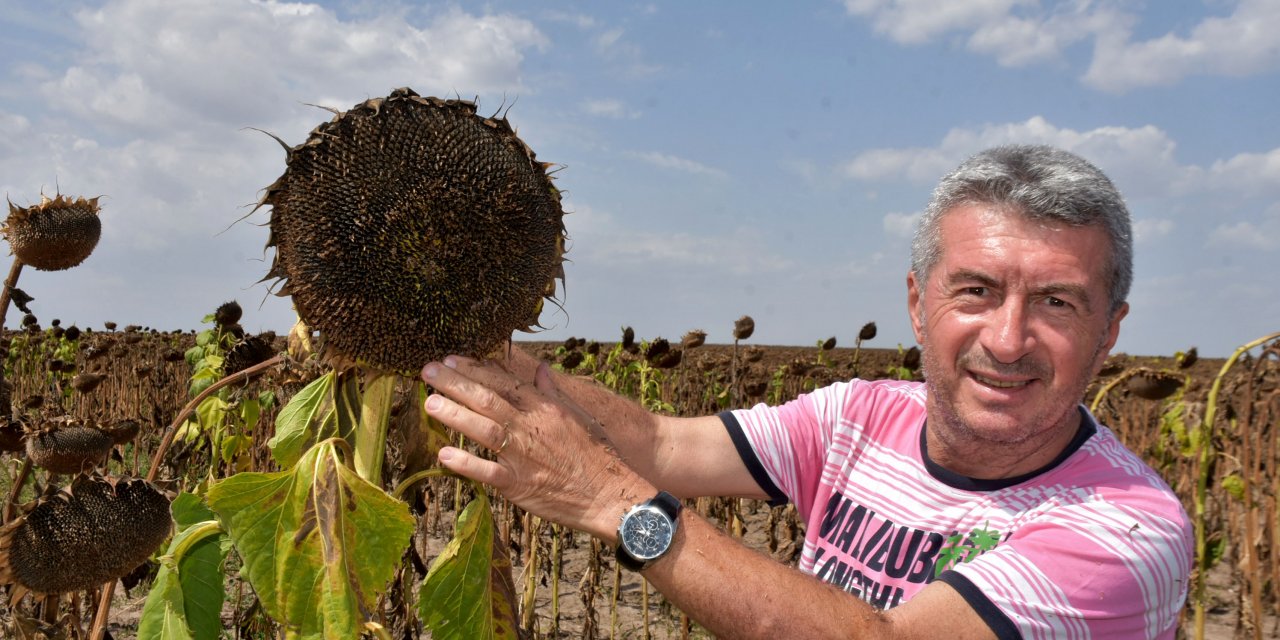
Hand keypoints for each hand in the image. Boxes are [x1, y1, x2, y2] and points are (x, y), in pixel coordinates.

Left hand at [421, 356, 653, 540]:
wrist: (610, 494)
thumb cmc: (598, 455)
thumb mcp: (580, 416)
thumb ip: (554, 392)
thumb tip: (540, 369)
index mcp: (545, 408)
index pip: (504, 382)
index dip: (475, 369)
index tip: (452, 359)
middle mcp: (531, 428)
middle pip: (487, 400)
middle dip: (455, 383)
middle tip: (428, 371)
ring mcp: (523, 456)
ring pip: (482, 430)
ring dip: (453, 415)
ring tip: (429, 403)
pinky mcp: (519, 485)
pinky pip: (487, 472)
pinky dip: (465, 463)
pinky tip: (443, 454)